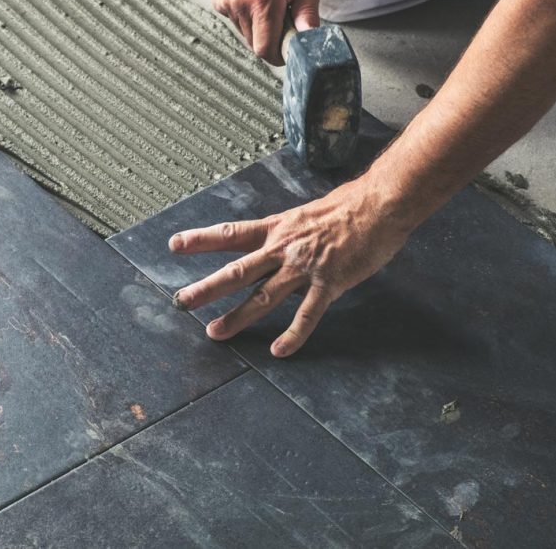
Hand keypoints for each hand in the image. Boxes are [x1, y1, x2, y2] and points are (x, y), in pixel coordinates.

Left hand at [169, 178, 414, 356]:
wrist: (381, 204)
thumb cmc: (347, 208)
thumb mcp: (305, 215)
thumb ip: (286, 235)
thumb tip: (271, 246)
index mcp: (277, 229)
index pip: (231, 234)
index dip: (201, 239)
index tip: (174, 245)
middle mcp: (284, 248)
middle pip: (237, 270)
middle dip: (207, 287)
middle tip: (181, 301)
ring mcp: (305, 267)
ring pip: (263, 295)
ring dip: (237, 316)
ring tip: (214, 332)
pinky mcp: (330, 283)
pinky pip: (308, 314)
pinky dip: (293, 334)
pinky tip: (279, 350)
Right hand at [213, 0, 321, 64]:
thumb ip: (309, 13)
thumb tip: (310, 39)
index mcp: (264, 1)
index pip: (265, 49)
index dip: (278, 55)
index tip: (287, 49)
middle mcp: (241, 4)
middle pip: (254, 45)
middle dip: (270, 39)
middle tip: (283, 18)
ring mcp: (227, 3)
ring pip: (245, 34)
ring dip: (259, 28)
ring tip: (269, 3)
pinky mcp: (219, 0)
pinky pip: (235, 21)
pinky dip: (247, 17)